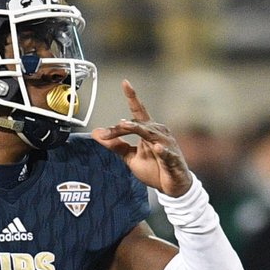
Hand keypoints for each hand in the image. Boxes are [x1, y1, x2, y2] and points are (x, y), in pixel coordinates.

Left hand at [91, 80, 192, 196]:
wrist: (171, 187)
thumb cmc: (154, 168)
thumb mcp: (130, 157)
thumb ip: (115, 145)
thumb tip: (96, 133)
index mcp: (148, 130)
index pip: (139, 111)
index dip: (133, 96)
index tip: (125, 83)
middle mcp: (158, 132)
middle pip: (138, 124)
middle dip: (121, 127)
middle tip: (105, 133)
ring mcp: (167, 145)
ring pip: (150, 134)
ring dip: (137, 130)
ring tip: (124, 126)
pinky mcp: (173, 159)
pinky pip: (166, 153)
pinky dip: (162, 150)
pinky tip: (156, 147)